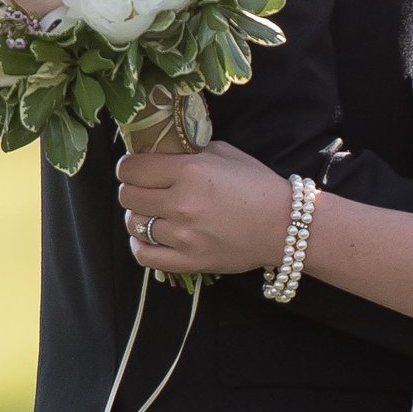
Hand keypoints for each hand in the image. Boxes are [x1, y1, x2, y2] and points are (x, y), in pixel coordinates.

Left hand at [118, 139, 290, 276]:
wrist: (284, 225)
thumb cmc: (256, 185)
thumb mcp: (224, 154)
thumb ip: (188, 151)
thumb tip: (158, 151)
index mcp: (190, 170)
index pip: (131, 168)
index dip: (128, 166)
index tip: (136, 168)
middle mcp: (182, 203)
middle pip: (127, 196)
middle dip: (132, 189)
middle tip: (146, 189)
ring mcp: (183, 235)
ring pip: (133, 224)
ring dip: (138, 216)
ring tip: (153, 212)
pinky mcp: (189, 261)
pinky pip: (144, 255)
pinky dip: (140, 244)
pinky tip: (149, 236)